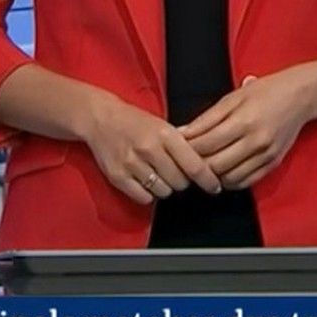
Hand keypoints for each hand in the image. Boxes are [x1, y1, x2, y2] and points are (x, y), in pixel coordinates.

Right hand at [77, 93, 221, 205]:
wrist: (100, 119)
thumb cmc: (136, 122)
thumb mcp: (163, 126)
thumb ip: (183, 146)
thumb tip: (206, 168)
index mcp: (165, 134)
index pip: (194, 165)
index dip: (208, 180)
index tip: (215, 187)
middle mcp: (149, 149)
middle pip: (180, 182)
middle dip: (182, 181)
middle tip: (175, 172)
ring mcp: (132, 164)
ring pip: (163, 192)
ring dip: (165, 187)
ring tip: (158, 174)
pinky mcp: (118, 177)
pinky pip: (144, 198)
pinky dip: (148, 193)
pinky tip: (145, 180)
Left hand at [179, 70, 314, 189]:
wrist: (300, 96)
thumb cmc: (265, 92)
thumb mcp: (233, 98)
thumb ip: (207, 118)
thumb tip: (182, 133)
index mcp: (243, 121)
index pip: (205, 144)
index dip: (186, 149)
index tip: (176, 148)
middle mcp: (256, 141)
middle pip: (215, 165)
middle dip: (196, 165)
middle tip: (185, 161)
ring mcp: (266, 155)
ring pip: (229, 178)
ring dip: (212, 176)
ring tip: (203, 167)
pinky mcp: (273, 163)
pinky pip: (246, 182)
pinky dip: (230, 181)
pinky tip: (222, 172)